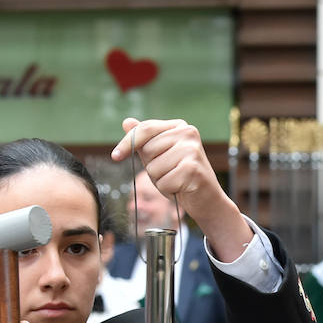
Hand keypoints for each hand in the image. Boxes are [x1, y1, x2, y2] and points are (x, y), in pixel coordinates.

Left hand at [111, 118, 252, 261]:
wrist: (207, 200)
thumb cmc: (181, 177)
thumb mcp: (159, 156)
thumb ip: (144, 140)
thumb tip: (126, 122)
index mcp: (179, 126)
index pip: (145, 129)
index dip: (127, 143)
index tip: (115, 156)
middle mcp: (188, 133)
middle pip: (147, 150)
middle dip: (152, 167)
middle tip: (169, 173)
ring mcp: (192, 150)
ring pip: (153, 168)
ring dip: (160, 181)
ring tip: (176, 181)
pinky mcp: (192, 169)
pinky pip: (163, 182)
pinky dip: (168, 191)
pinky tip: (182, 189)